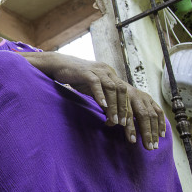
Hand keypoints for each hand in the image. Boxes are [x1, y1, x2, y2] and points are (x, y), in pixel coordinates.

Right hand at [24, 52, 165, 149]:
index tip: (130, 126)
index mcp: (112, 76)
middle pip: (123, 91)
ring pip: (111, 88)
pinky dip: (100, 95)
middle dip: (125, 110)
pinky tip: (102, 106)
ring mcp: (98, 71)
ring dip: (114, 106)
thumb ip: (104, 98)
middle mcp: (108, 72)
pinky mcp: (86, 72)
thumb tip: (113, 116)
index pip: (125, 94)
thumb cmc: (78, 78)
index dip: (128, 110)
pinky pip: (96, 84)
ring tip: (115, 121)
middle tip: (125, 126)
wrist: (61, 65)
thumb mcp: (95, 88)